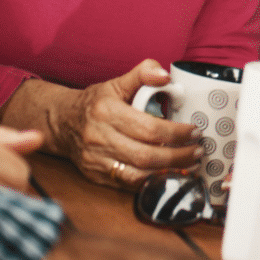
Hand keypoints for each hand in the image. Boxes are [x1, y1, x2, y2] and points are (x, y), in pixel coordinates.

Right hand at [8, 60, 200, 189]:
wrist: (62, 123)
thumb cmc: (94, 103)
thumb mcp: (116, 83)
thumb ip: (142, 74)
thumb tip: (165, 75)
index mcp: (107, 112)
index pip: (148, 128)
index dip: (175, 133)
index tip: (194, 131)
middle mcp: (100, 138)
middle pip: (145, 155)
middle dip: (177, 156)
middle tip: (197, 151)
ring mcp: (96, 160)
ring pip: (138, 174)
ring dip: (168, 172)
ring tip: (190, 165)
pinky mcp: (96, 175)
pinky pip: (128, 184)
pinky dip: (151, 182)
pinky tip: (169, 175)